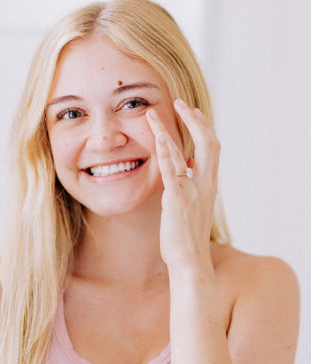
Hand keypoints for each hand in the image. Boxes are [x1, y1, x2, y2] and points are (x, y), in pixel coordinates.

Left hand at [146, 99, 220, 273]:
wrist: (190, 261)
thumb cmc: (188, 234)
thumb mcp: (194, 204)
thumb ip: (191, 182)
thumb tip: (186, 165)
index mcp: (209, 183)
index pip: (212, 146)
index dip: (203, 126)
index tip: (192, 111)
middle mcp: (205, 183)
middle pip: (207, 142)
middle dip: (194, 119)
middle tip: (179, 102)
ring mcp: (192, 191)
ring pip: (181, 153)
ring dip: (166, 130)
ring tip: (151, 114)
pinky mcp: (177, 201)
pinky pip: (172, 172)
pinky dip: (164, 153)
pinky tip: (157, 138)